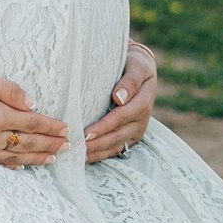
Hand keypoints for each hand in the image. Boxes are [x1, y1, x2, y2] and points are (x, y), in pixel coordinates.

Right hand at [0, 64, 68, 166]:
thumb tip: (31, 102)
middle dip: (50, 144)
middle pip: (27, 143)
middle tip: (69, 147)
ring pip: (13, 157)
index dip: (51, 126)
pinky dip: (11, 166)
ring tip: (53, 159)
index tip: (67, 129)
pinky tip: (20, 167)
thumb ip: (7, 90)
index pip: (31, 122)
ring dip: (36, 158)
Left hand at [85, 42, 157, 163]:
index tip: (87, 132)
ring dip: (99, 151)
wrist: (140, 69)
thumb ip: (130, 81)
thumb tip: (119, 98)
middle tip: (78, 147)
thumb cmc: (134, 64)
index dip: (105, 125)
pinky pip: (117, 148)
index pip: (123, 116)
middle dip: (98, 143)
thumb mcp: (136, 66)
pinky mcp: (131, 136)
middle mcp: (142, 118)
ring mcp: (137, 129)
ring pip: (117, 144)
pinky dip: (102, 154)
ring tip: (80, 155)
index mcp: (144, 100)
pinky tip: (88, 157)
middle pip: (119, 134)